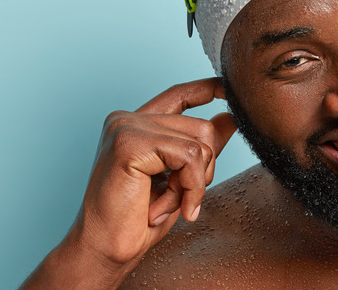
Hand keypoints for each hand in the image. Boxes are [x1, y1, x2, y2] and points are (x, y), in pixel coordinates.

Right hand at [72, 78, 235, 269]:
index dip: (209, 88)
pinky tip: (163, 208)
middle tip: (178, 200)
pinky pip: (188, 157)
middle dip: (203, 171)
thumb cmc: (139, 219)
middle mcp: (129, 119)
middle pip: (203, 127)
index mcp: (139, 125)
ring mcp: (126, 127)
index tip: (230, 89)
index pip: (181, 94)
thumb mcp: (180, 178)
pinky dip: (189, 187)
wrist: (106, 250)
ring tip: (165, 205)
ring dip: (193, 184)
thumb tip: (231, 117)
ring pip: (200, 143)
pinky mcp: (129, 142)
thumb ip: (201, 147)